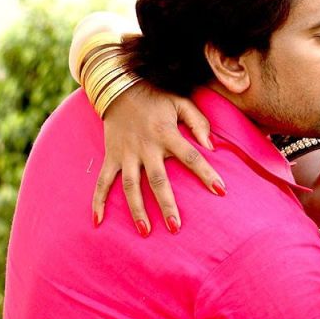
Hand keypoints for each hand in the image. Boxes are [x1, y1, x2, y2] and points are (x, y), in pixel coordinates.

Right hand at [92, 81, 224, 234]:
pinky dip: (98, 200)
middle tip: (175, 228)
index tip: (221, 190)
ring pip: (130, 186)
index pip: (191, 157)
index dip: (206, 173)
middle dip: (166, 205)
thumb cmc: (156, 98)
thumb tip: (211, 147)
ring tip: (145, 231)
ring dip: (137, 209)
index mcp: (166, 134)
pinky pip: (102, 181)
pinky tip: (98, 220)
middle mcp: (146, 147)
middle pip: (157, 180)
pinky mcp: (111, 156)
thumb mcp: (181, 102)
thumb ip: (199, 122)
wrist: (119, 87)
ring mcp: (126, 154)